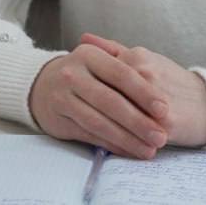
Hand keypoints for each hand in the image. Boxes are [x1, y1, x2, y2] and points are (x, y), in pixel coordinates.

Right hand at [28, 42, 170, 159]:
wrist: (42, 85)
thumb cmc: (84, 73)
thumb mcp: (101, 59)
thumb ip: (128, 65)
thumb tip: (159, 85)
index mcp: (88, 55)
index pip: (121, 74)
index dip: (143, 92)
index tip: (164, 109)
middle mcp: (72, 74)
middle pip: (110, 101)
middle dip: (138, 121)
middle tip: (160, 136)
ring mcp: (63, 98)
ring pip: (99, 122)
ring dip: (127, 139)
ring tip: (149, 149)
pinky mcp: (59, 121)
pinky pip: (89, 135)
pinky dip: (111, 145)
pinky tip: (129, 150)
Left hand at [80, 33, 205, 147]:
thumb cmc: (171, 81)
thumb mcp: (145, 59)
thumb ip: (113, 50)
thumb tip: (83, 37)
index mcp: (138, 56)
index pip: (100, 72)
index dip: (85, 87)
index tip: (75, 96)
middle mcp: (145, 74)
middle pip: (106, 94)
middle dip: (90, 107)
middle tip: (76, 116)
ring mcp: (153, 98)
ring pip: (118, 115)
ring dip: (103, 126)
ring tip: (92, 132)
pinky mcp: (164, 122)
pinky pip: (134, 134)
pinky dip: (121, 141)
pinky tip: (110, 145)